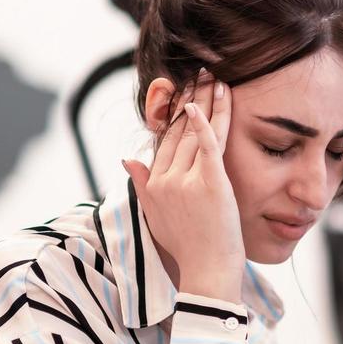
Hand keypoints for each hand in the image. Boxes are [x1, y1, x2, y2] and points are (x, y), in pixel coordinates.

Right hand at [122, 73, 244, 302]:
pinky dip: (206, 122)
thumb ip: (142, 185)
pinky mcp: (211, 183)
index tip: (181, 90)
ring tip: (214, 77)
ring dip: (206, 101)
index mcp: (154, 184)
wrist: (207, 271)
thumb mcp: (156, 215)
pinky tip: (207, 102)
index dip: (174, 113)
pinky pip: (207, 145)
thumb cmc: (186, 248)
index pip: (165, 140)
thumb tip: (127, 160)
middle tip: (199, 72)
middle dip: (190, 97)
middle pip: (179, 130)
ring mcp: (187, 181)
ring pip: (196, 133)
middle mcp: (166, 179)